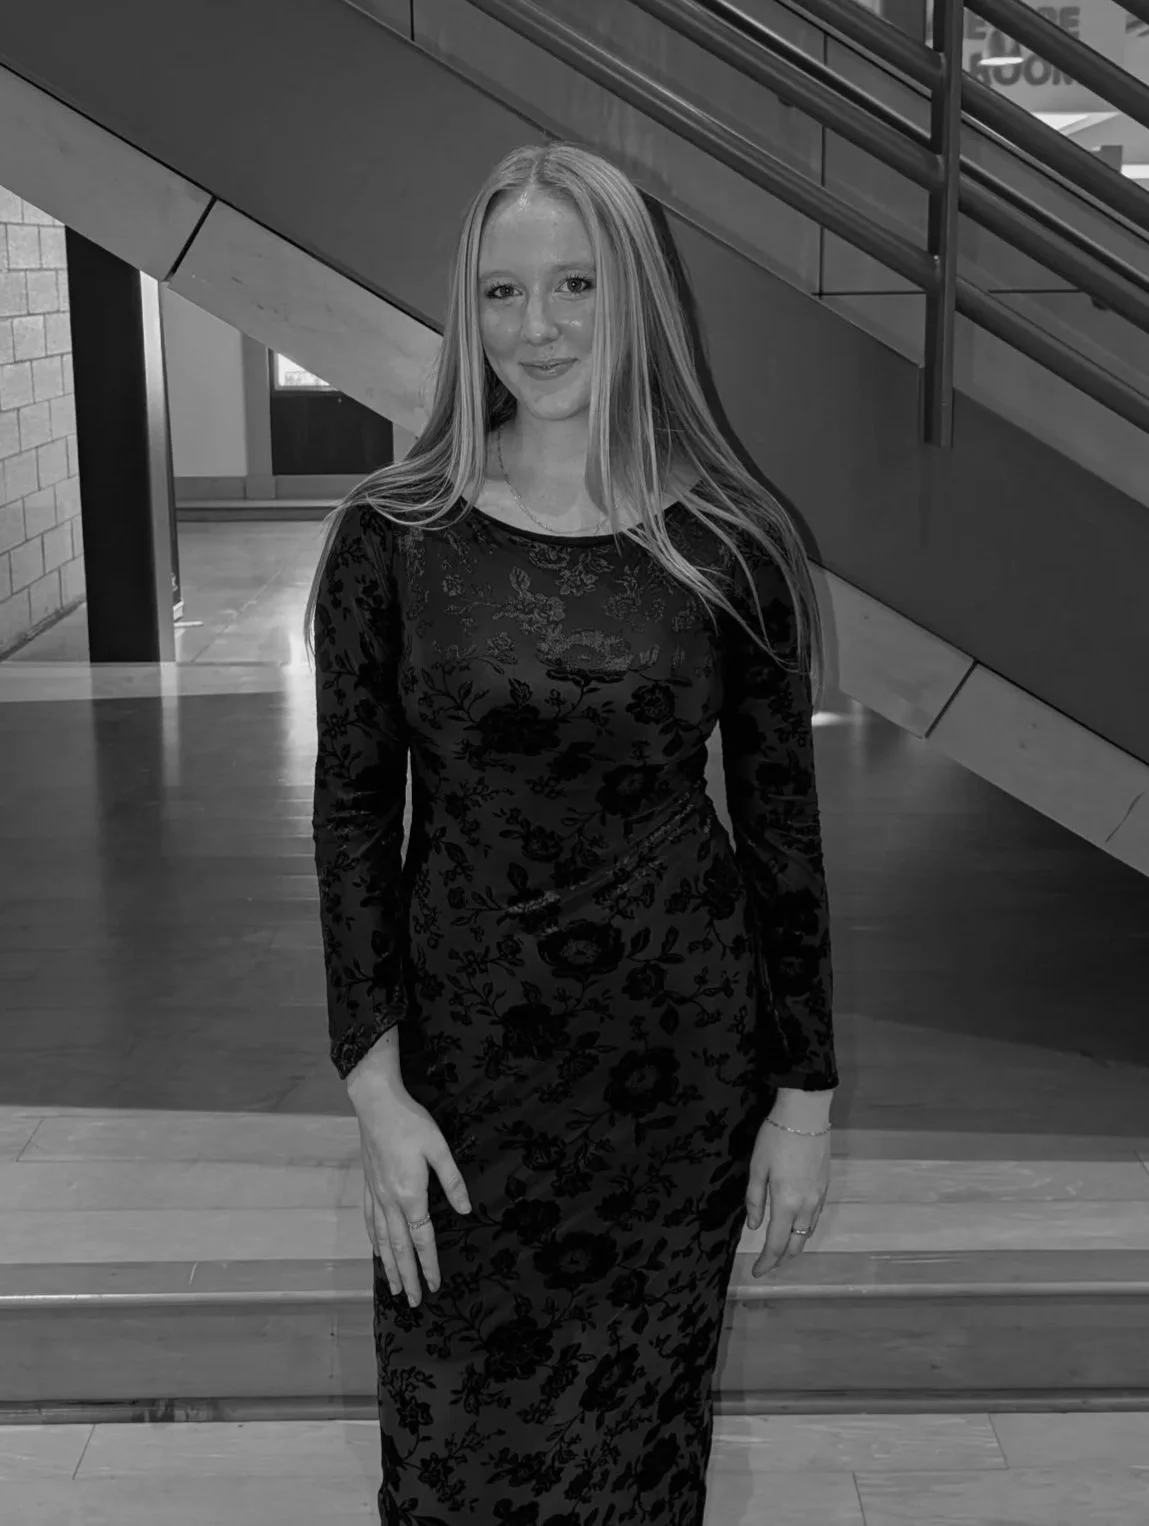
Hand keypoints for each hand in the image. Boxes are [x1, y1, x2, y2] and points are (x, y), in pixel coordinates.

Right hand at [352, 1082, 471, 1306]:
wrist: (376, 1104)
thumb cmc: (411, 1123)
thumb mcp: (439, 1148)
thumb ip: (452, 1181)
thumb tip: (465, 1211)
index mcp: (410, 1195)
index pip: (422, 1239)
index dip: (429, 1264)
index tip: (434, 1285)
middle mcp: (390, 1201)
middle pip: (399, 1248)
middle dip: (409, 1276)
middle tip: (414, 1302)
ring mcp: (376, 1194)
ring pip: (382, 1240)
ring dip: (389, 1266)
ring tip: (395, 1287)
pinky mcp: (368, 1185)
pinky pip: (370, 1222)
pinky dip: (374, 1242)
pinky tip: (377, 1251)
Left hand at [745, 1114, 830, 1276]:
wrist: (806, 1114)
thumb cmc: (776, 1138)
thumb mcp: (757, 1167)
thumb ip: (755, 1200)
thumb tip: (753, 1226)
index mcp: (786, 1203)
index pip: (776, 1244)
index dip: (766, 1262)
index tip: (756, 1271)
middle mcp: (806, 1206)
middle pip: (796, 1245)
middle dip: (781, 1260)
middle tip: (767, 1265)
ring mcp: (819, 1197)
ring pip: (807, 1233)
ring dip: (794, 1246)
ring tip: (780, 1249)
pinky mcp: (825, 1187)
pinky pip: (814, 1218)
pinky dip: (804, 1229)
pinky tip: (795, 1226)